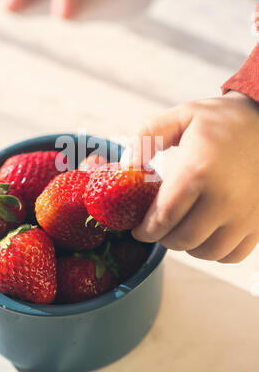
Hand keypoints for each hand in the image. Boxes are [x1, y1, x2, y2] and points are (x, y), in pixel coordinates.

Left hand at [121, 92, 258, 262]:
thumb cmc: (223, 121)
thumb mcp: (182, 116)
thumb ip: (147, 136)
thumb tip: (127, 165)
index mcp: (198, 171)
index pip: (163, 216)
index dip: (145, 229)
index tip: (138, 230)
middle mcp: (223, 198)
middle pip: (182, 239)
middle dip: (162, 238)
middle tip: (157, 228)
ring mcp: (245, 214)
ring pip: (207, 252)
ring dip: (188, 246)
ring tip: (181, 229)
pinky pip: (232, 254)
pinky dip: (215, 252)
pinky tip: (206, 234)